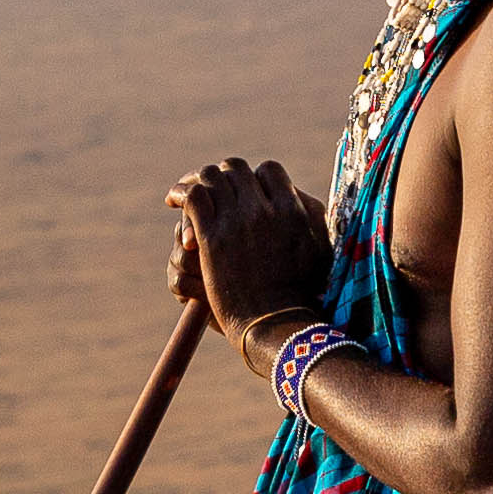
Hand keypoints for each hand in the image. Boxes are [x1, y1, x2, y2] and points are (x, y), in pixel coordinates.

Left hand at [165, 158, 333, 369]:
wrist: (277, 323)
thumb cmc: (303, 293)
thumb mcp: (320, 250)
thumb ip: (312, 218)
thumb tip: (297, 195)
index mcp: (293, 209)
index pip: (269, 170)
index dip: (254, 176)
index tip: (244, 188)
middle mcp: (264, 209)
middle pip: (235, 170)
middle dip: (222, 175)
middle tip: (209, 183)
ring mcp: (236, 222)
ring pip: (210, 178)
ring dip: (195, 180)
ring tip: (184, 190)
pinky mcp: (211, 238)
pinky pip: (191, 198)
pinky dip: (180, 194)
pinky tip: (172, 201)